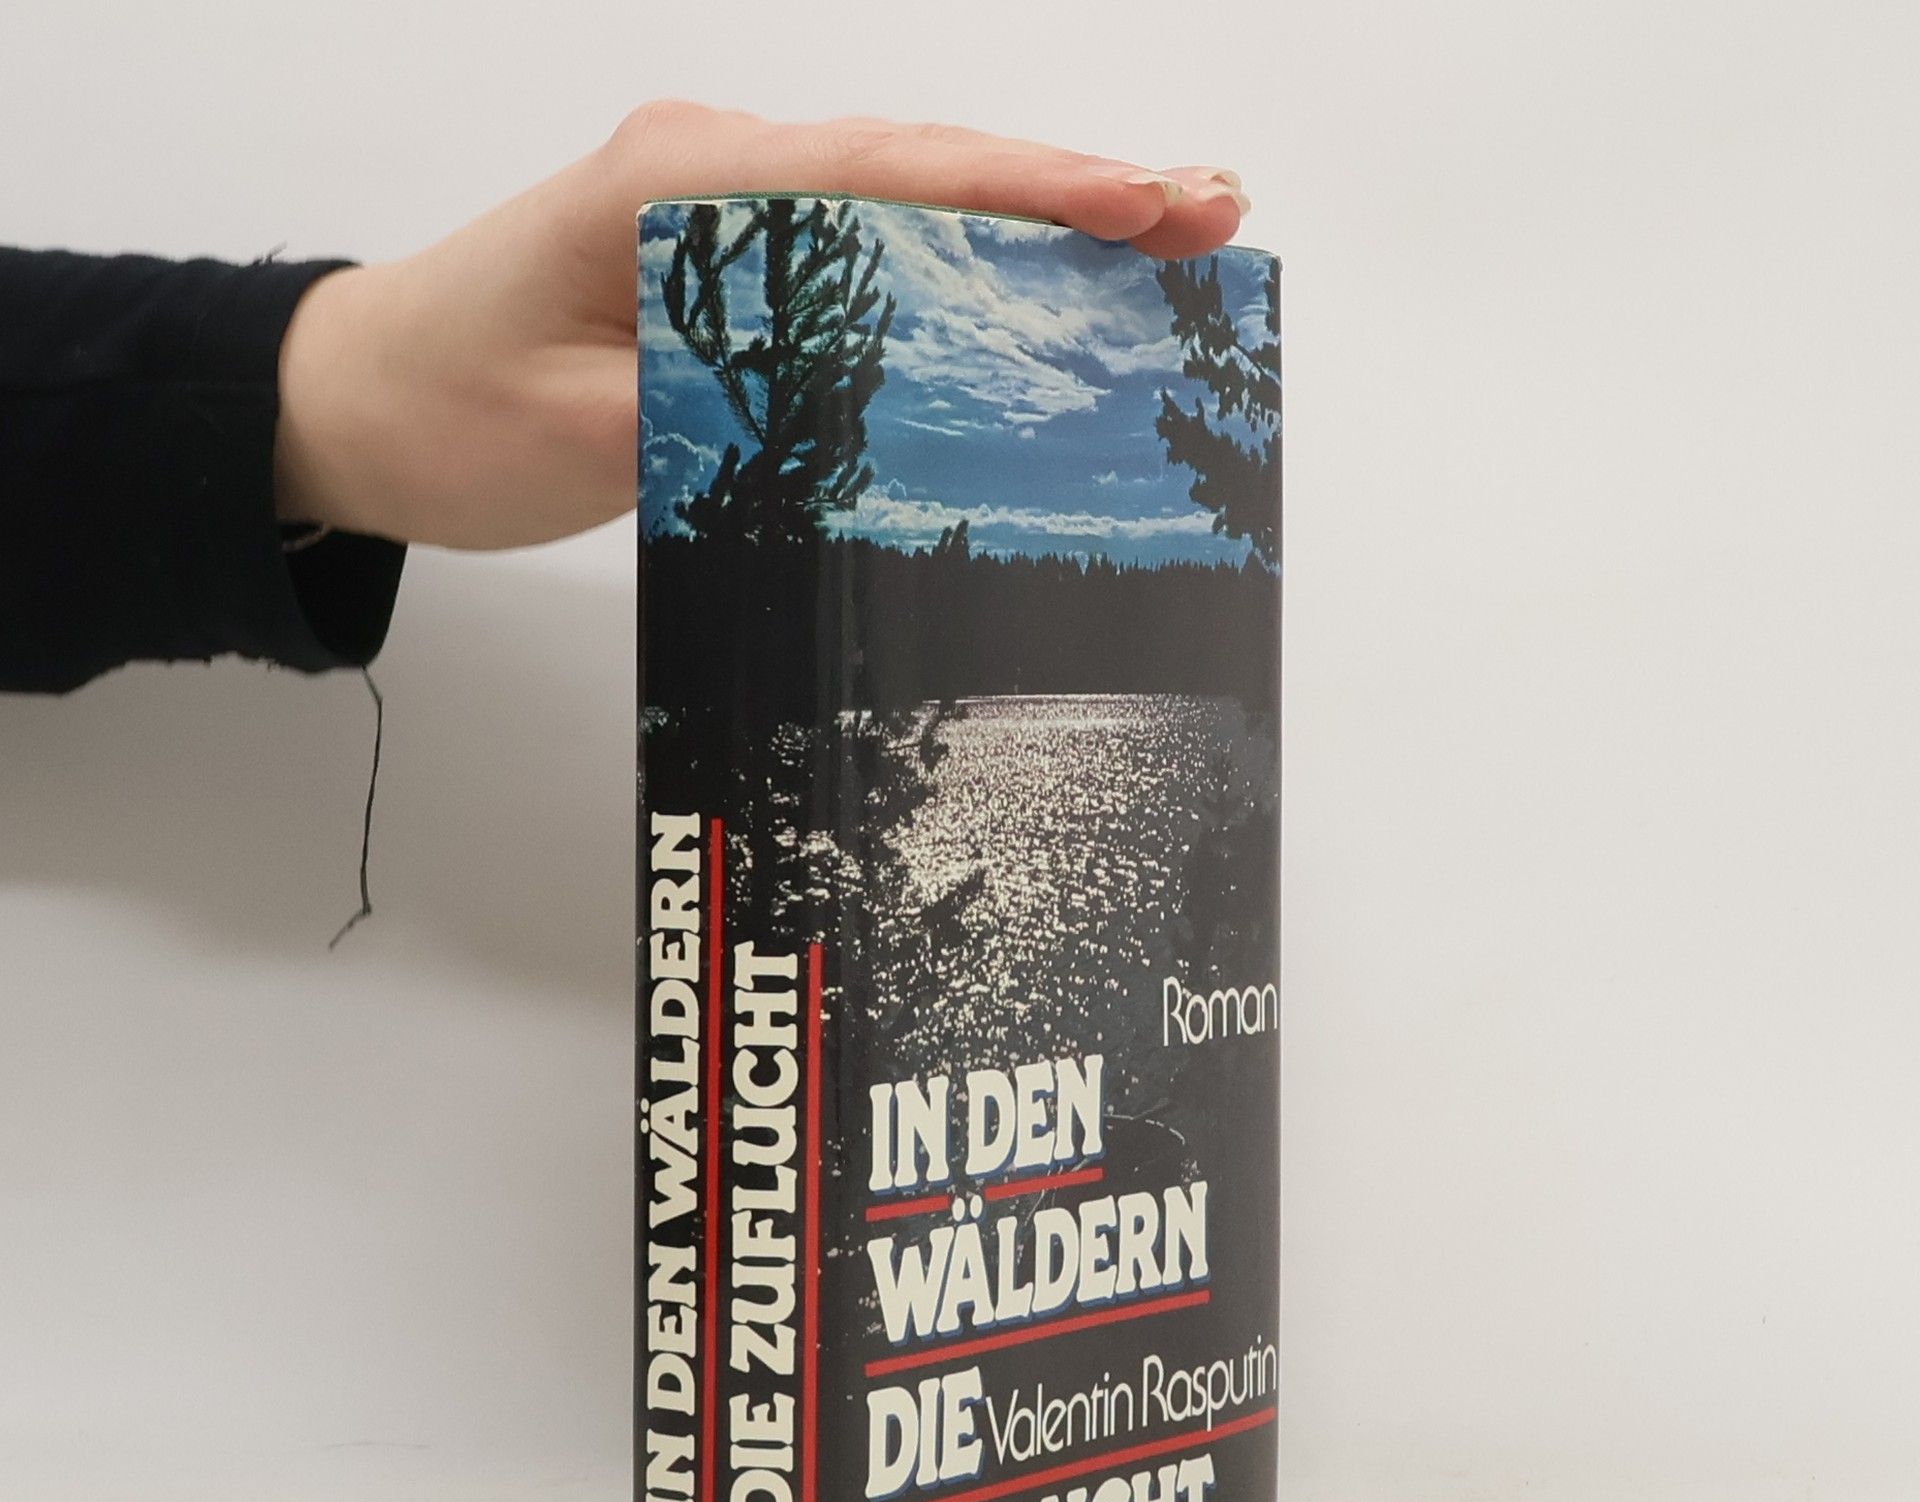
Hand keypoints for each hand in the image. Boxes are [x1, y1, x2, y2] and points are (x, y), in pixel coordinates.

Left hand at [273, 101, 1249, 549]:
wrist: (360, 403)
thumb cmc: (447, 411)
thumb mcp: (579, 438)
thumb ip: (719, 413)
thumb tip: (859, 411)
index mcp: (677, 188)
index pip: (885, 173)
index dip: (1028, 190)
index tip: (1145, 203)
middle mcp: (712, 174)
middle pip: (921, 166)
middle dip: (1071, 189)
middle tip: (1209, 213)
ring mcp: (722, 208)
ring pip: (905, 197)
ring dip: (1032, 218)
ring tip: (1162, 241)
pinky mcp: (725, 259)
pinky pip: (864, 245)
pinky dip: (961, 261)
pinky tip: (1035, 286)